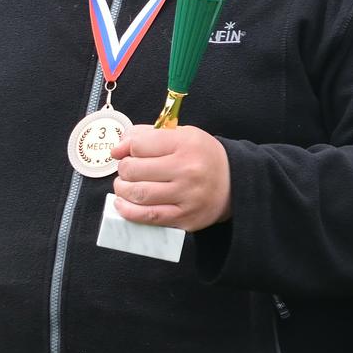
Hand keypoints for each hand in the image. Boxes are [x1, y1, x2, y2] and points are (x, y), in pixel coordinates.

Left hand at [111, 124, 232, 231]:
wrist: (234, 183)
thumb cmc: (203, 157)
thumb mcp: (183, 135)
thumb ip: (149, 135)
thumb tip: (118, 148)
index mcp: (187, 144)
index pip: (139, 144)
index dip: (126, 148)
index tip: (126, 152)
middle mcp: (188, 170)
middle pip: (133, 169)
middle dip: (124, 169)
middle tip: (128, 170)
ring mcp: (187, 196)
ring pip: (137, 193)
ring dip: (122, 189)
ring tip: (126, 185)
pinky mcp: (185, 217)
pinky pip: (147, 217)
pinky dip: (128, 210)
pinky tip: (124, 203)